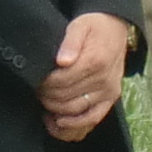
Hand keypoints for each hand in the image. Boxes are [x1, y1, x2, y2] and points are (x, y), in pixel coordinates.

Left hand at [39, 12, 132, 141]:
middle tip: (36, 90)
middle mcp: (104, 80)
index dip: (45, 84)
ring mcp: (108, 92)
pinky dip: (74, 126)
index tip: (35, 80)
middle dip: (47, 97)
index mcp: (95, 62)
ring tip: (44, 103)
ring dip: (56, 111)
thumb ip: (70, 41)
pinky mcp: (111, 100)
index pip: (62, 81)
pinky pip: (92, 119)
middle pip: (66, 98)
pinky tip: (58, 123)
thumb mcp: (80, 25)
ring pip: (76, 111)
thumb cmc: (94, 26)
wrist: (115, 29)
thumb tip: (63, 61)